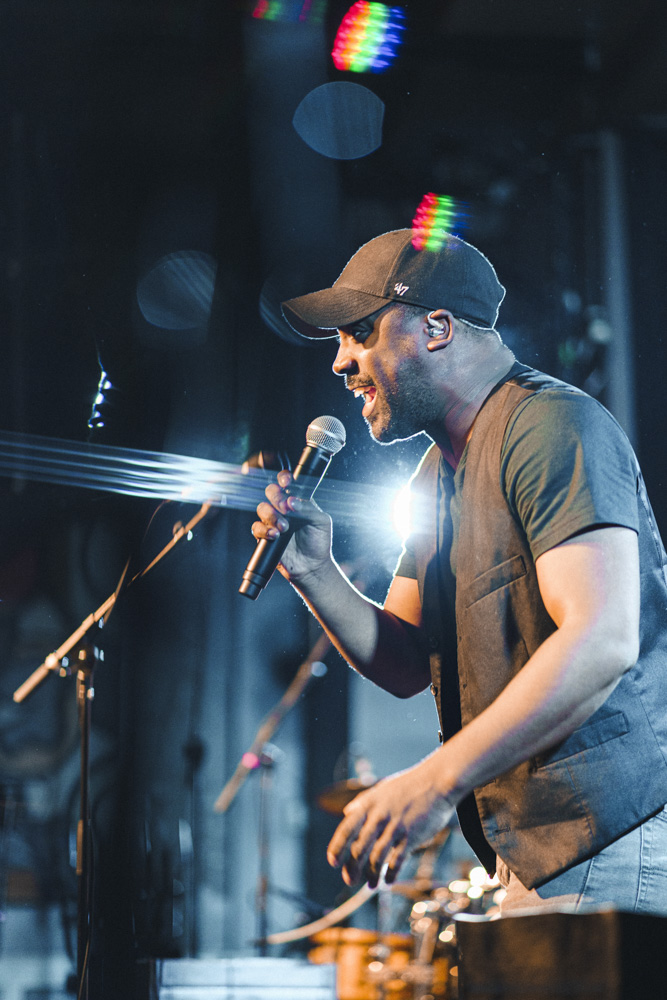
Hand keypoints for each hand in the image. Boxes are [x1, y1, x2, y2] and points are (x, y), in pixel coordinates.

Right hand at [252, 470, 332, 583]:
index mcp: (297, 501)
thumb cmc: (318, 542)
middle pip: (271, 492)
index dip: (284, 479)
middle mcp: (283, 509)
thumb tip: (292, 501)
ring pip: (262, 508)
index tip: (286, 483)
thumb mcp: (321, 522)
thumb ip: (308, 508)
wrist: (312, 566)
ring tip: (284, 527)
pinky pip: (257, 528)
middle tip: (285, 507)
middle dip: (276, 496)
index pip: (287, 484)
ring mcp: (273, 521)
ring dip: (272, 515)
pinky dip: (264, 530)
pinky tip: (275, 535)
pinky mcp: (265, 536)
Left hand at [326, 756, 455, 887]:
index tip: (332, 862)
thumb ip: (363, 802)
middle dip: (352, 867)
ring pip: (377, 857)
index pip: (347, 829)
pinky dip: (390, 873)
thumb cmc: (407, 786)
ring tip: (370, 885)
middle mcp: (379, 816)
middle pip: (359, 848)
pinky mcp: (411, 836)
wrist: (436, 781)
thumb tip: (347, 812)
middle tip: (349, 880)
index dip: (337, 847)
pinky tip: (387, 881)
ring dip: (371, 875)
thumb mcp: (381, 790)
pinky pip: (397, 860)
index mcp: (368, 805)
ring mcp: (395, 826)